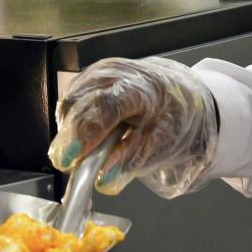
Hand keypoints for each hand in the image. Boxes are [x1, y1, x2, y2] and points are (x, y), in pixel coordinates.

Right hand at [50, 57, 217, 196]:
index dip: (83, 134)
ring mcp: (102, 71)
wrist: (182, 95)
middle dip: (69, 138)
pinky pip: (72, 101)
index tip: (69, 159)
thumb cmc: (174, 120)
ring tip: (87, 150)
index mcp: (143, 88)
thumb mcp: (159, 147)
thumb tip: (103, 180)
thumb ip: (128, 163)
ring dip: (71, 131)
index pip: (105, 107)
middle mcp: (118, 73)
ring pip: (70, 103)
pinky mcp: (91, 76)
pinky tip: (90, 134)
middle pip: (78, 103)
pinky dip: (74, 122)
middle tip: (72, 165)